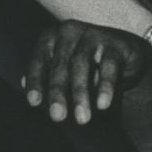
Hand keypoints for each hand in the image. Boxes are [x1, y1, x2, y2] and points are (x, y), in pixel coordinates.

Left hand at [22, 21, 150, 124]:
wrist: (122, 63)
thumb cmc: (83, 71)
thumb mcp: (62, 78)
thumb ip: (46, 84)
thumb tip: (29, 93)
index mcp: (49, 38)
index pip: (38, 62)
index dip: (36, 82)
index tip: (33, 102)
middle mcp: (69, 32)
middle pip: (60, 65)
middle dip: (57, 92)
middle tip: (57, 117)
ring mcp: (93, 36)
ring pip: (81, 64)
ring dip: (80, 93)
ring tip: (82, 119)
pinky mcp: (116, 45)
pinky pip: (109, 67)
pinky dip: (105, 87)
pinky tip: (102, 105)